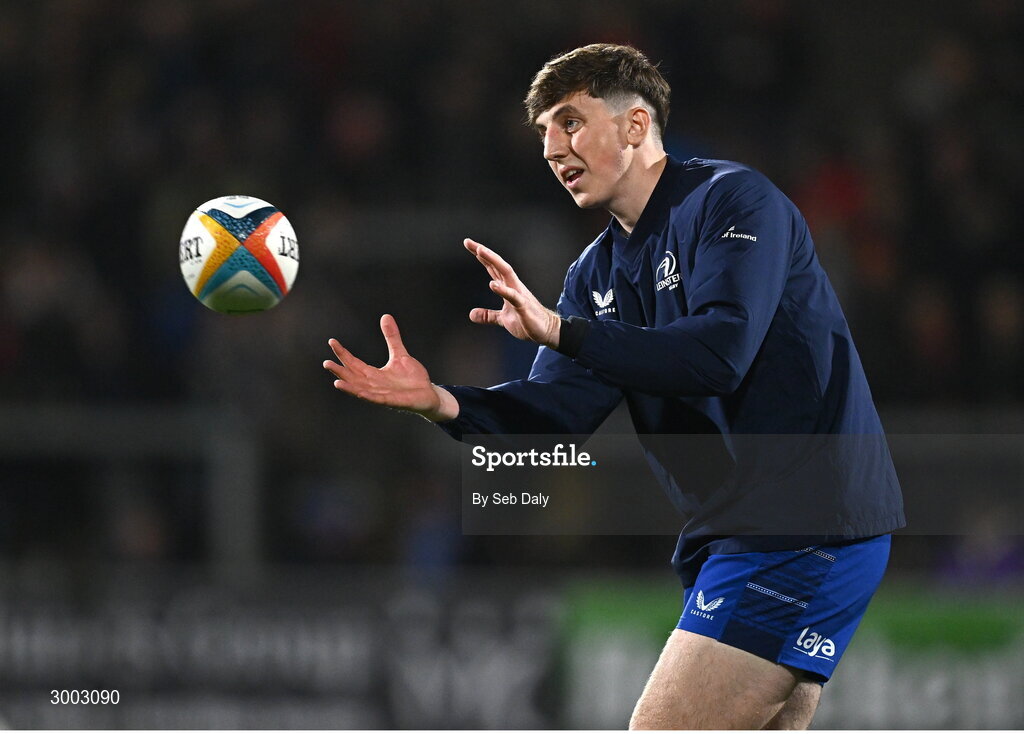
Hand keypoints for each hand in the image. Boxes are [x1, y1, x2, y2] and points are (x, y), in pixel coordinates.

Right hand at [323, 314, 458, 420]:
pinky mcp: (394, 401)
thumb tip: (385, 316)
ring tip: (336, 381)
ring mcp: (383, 395)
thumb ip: (392, 338)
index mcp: (374, 375)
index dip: (343, 354)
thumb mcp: (400, 354)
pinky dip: (368, 396)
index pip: (354, 363)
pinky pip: (378, 399)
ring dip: (350, 387)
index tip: (332, 342)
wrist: (429, 394)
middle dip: (340, 372)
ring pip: (362, 391)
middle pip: (354, 378)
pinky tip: (359, 393)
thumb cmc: (413, 379)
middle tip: (326, 363)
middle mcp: (375, 385)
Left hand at [464, 238, 560, 347]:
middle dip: (483, 253)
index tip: (468, 244)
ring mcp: (519, 294)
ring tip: (480, 251)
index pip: (492, 267)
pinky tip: (492, 284)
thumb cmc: (527, 321)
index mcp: (508, 286)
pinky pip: (513, 296)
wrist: (547, 330)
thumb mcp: (502, 319)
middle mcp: (513, 286)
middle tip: (468, 242)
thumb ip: (488, 315)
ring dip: (493, 261)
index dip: (481, 256)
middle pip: (497, 265)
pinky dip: (503, 290)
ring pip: (506, 273)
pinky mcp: (524, 306)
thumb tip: (472, 314)